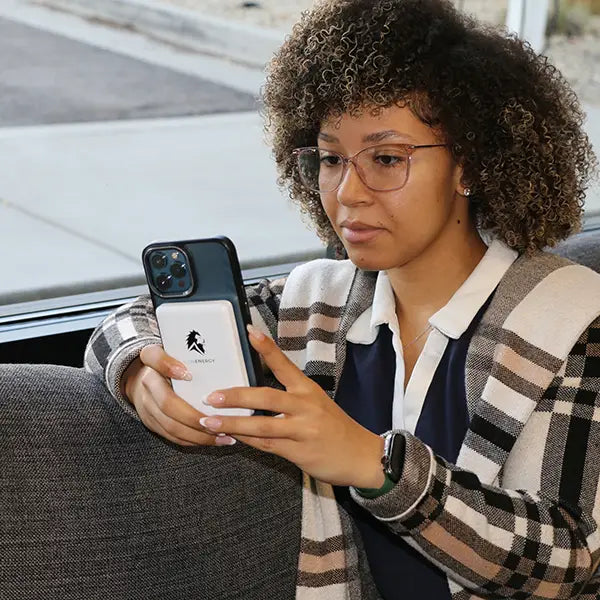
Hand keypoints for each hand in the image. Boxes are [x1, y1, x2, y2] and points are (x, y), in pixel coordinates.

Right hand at [122, 345, 225, 446]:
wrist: (142, 381)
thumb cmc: (167, 366)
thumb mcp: (172, 353)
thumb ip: (183, 353)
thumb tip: (197, 366)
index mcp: (152, 364)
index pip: (155, 360)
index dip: (169, 366)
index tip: (189, 374)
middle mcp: (146, 388)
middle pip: (168, 406)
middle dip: (195, 417)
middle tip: (221, 422)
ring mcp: (147, 410)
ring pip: (172, 427)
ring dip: (200, 434)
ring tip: (224, 435)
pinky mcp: (153, 425)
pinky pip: (174, 437)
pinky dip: (195, 441)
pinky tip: (215, 440)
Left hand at [200, 325, 385, 487]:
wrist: (362, 456)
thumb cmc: (335, 428)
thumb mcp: (317, 404)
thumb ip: (290, 398)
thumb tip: (255, 394)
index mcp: (308, 390)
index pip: (284, 365)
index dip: (266, 348)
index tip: (249, 331)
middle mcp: (305, 406)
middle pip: (265, 397)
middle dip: (236, 396)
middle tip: (212, 395)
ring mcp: (301, 430)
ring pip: (260, 425)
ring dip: (232, 423)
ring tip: (208, 421)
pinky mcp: (298, 452)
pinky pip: (266, 445)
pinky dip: (246, 440)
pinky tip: (229, 437)